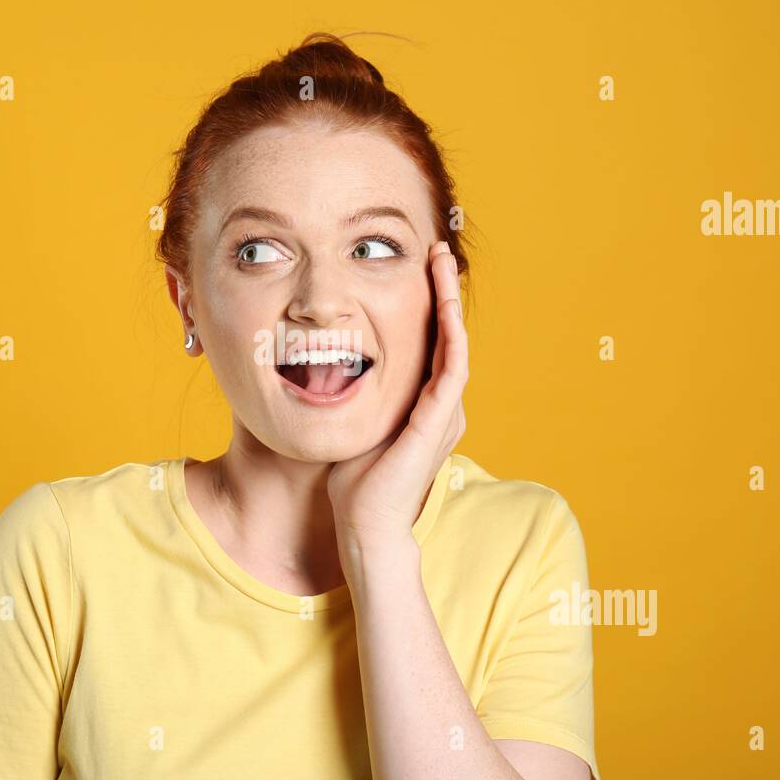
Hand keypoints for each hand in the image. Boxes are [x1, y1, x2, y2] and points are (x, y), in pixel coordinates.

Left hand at [328, 239, 467, 548]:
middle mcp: (443, 407)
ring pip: (455, 344)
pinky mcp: (439, 421)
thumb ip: (355, 397)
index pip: (431, 345)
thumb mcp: (355, 425)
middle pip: (448, 336)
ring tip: (442, 263)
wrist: (364, 526)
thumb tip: (325, 368)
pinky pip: (451, 367)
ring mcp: (445, 413)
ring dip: (449, 301)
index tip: (418, 272)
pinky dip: (450, 333)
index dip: (428, 306)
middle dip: (442, 292)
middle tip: (436, 253)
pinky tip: (444, 304)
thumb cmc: (354, 484)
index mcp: (426, 407)